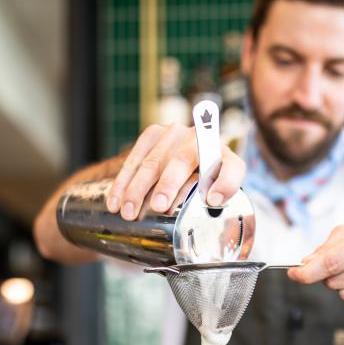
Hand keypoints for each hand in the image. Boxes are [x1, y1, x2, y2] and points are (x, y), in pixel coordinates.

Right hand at [105, 122, 244, 220]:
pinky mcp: (153, 134)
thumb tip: (215, 199)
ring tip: (128, 212)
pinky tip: (115, 202)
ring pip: (153, 162)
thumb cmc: (207, 179)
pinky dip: (123, 182)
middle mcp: (199, 138)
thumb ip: (225, 189)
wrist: (192, 160)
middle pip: (181, 161)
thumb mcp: (221, 186)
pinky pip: (135, 158)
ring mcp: (174, 133)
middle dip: (168, 185)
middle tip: (157, 206)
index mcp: (222, 155)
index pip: (228, 166)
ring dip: (137, 189)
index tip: (212, 200)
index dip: (224, 183)